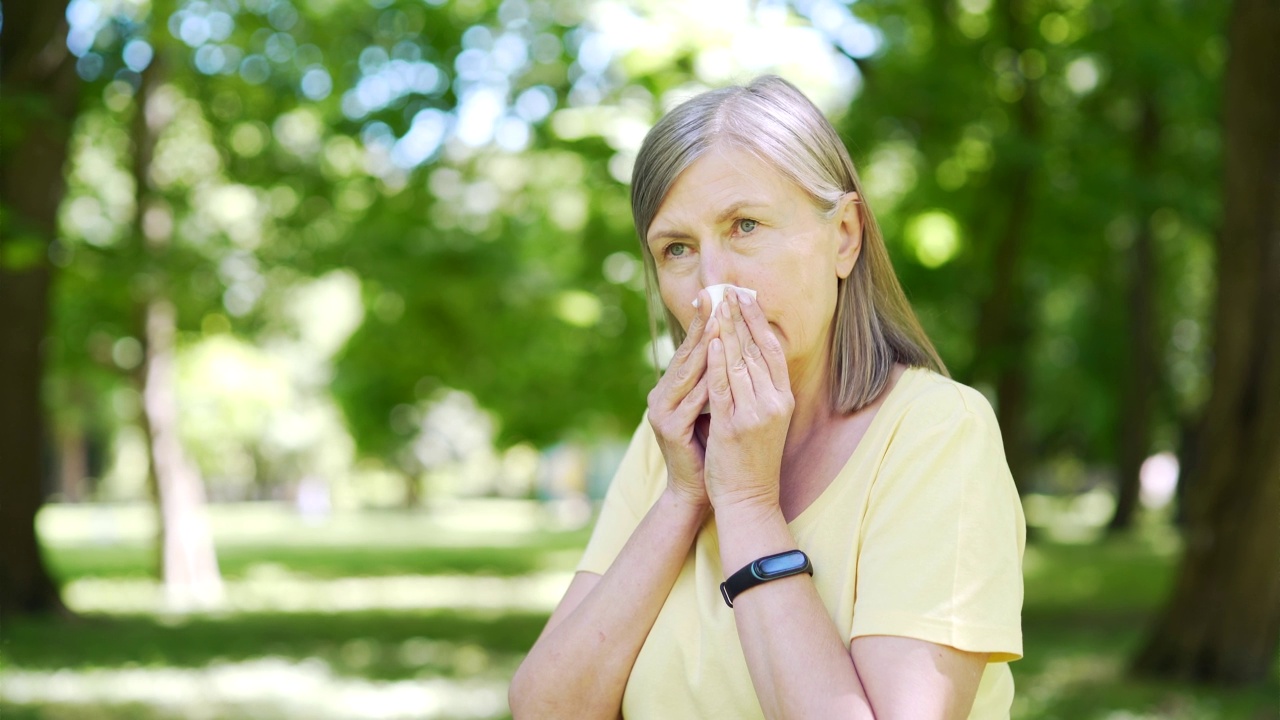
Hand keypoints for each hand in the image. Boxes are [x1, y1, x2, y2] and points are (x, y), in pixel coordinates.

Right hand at [647, 290, 718, 510]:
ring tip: (720, 321)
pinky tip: (720, 365)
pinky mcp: (669, 429)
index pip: (690, 349)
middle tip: (715, 297)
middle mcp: (661, 395)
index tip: (718, 295)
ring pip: (687, 373)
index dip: (703, 322)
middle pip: (685, 354)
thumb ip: (715, 380)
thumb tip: (733, 346)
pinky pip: (692, 401)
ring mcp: (662, 412)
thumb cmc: (710, 448)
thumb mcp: (712, 407)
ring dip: (705, 346)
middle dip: (702, 325)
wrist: (697, 491)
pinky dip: (707, 382)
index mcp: (671, 388)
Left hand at [704, 288, 793, 511]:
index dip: (759, 321)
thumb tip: (747, 359)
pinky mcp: (735, 426)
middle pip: (758, 349)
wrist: (749, 499)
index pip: (773, 350)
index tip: (747, 296)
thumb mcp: (764, 421)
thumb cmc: (751, 460)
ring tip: (719, 303)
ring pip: (741, 362)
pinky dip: (719, 361)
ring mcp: (756, 414)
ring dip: (729, 329)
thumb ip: (758, 391)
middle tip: (731, 288)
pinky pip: (725, 386)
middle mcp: (774, 402)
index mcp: (783, 399)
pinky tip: (713, 339)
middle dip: (743, 316)